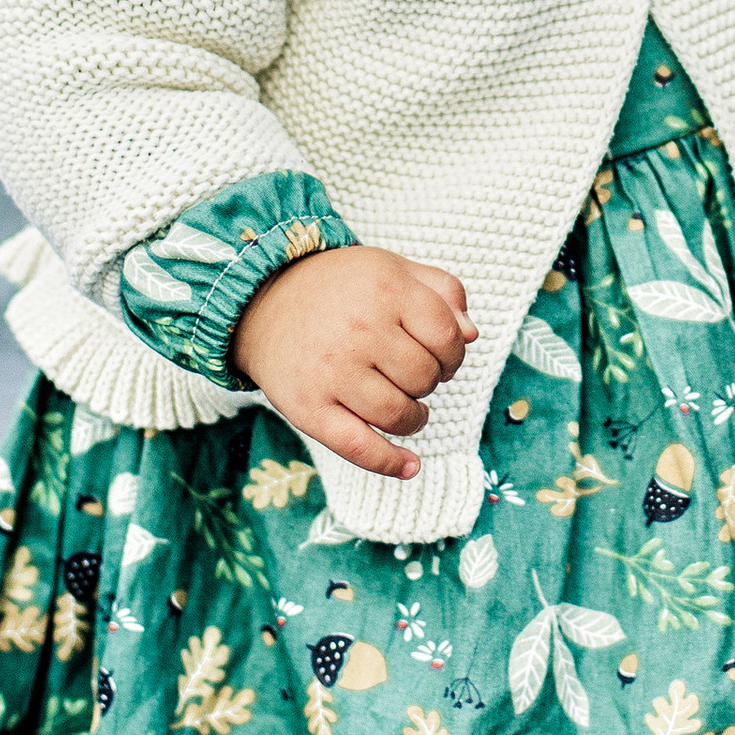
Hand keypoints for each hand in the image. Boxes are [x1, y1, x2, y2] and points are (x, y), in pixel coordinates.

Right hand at [232, 247, 475, 481]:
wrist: (262, 303)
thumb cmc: (339, 288)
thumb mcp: (392, 268)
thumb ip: (441, 291)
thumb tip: (471, 335)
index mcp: (386, 289)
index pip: (447, 335)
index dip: (454, 352)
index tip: (440, 355)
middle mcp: (360, 330)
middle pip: (425, 377)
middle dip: (429, 382)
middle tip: (412, 375)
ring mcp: (333, 372)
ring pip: (400, 414)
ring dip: (414, 418)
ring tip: (406, 409)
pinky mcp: (309, 408)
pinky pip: (358, 447)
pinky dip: (388, 463)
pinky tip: (409, 467)